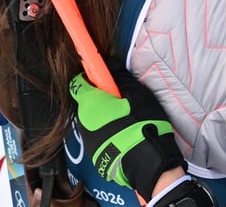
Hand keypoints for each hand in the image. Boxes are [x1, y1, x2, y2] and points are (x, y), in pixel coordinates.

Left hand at [70, 59, 185, 200]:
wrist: (146, 162)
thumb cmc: (141, 124)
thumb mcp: (136, 94)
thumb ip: (120, 77)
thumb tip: (110, 64)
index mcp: (90, 103)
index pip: (78, 82)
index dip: (90, 76)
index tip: (101, 74)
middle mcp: (84, 121)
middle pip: (88, 102)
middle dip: (101, 98)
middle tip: (122, 99)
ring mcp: (87, 140)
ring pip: (93, 120)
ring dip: (105, 116)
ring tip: (127, 120)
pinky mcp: (95, 155)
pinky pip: (98, 136)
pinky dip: (107, 133)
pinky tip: (125, 135)